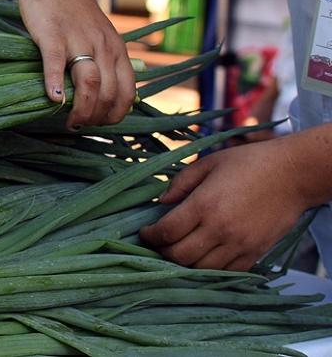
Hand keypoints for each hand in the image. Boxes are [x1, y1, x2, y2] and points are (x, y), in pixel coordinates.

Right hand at [19, 0, 134, 129]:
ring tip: (69, 122)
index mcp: (116, 50)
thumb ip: (103, 62)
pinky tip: (53, 99)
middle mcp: (102, 46)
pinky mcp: (52, 34)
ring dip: (81, 109)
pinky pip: (55, 62)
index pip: (126, 93)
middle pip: (108, 93)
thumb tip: (99, 97)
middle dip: (96, 118)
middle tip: (79, 126)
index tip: (98, 124)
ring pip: (89, 83)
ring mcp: (77, 39)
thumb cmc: (74, 11)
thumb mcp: (100, 36)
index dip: (115, 115)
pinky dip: (55, 83)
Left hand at [140, 139, 309, 270]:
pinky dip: (210, 269)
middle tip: (158, 243)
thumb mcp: (208, 163)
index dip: (149, 236)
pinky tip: (203, 256)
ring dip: (184, 263)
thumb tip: (160, 203)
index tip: (144, 233)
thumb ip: (180, 183)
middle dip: (162, 252)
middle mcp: (220, 229)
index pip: (167, 232)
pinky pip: (226, 272)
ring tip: (178, 250)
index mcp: (204, 204)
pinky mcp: (255, 253)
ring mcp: (239, 244)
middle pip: (179, 256)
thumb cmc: (247, 163)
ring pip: (201, 269)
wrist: (292, 174)